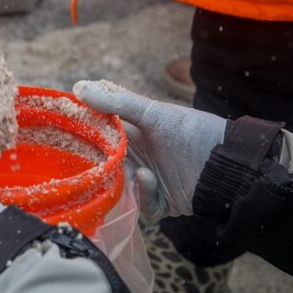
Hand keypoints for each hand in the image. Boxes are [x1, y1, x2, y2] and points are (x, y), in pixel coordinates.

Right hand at [73, 80, 225, 218]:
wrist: (226, 163)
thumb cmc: (191, 132)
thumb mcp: (153, 113)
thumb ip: (116, 102)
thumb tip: (78, 88)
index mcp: (130, 136)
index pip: (98, 137)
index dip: (83, 136)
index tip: (66, 133)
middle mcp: (135, 159)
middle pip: (104, 166)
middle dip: (96, 165)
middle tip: (88, 162)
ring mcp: (146, 181)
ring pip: (118, 188)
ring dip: (122, 180)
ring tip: (130, 168)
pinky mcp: (158, 203)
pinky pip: (141, 205)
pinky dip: (143, 194)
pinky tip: (149, 178)